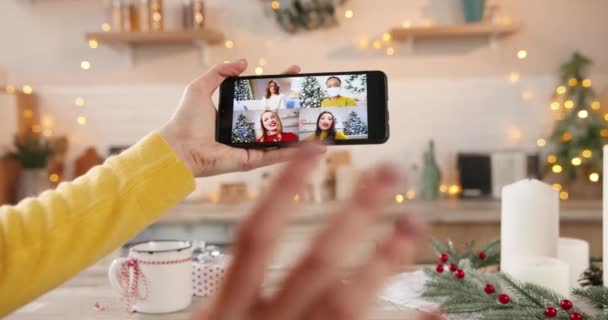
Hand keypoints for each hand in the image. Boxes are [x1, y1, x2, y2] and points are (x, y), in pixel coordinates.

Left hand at [159, 59, 324, 176]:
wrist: (178, 147)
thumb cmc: (185, 120)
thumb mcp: (200, 88)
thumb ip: (220, 73)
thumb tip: (243, 62)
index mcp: (236, 114)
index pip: (263, 96)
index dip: (278, 84)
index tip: (294, 72)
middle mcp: (245, 130)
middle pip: (276, 116)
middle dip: (295, 106)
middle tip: (312, 94)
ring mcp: (250, 146)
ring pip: (282, 138)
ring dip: (302, 133)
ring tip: (322, 125)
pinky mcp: (251, 161)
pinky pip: (276, 155)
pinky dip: (295, 153)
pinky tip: (314, 148)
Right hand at [194, 145, 438, 319]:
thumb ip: (231, 297)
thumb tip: (248, 254)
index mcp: (226, 314)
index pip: (255, 239)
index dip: (283, 191)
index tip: (311, 151)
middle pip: (316, 261)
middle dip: (355, 213)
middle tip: (389, 173)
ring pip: (348, 303)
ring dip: (386, 260)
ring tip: (414, 224)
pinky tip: (434, 313)